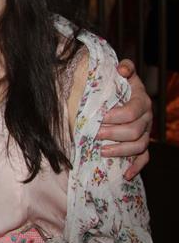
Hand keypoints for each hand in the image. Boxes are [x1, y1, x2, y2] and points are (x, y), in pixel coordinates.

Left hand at [97, 59, 151, 178]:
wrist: (122, 93)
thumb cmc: (117, 84)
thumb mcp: (122, 73)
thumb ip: (125, 68)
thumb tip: (122, 68)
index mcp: (141, 100)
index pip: (133, 111)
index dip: (117, 116)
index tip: (100, 118)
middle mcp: (147, 117)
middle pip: (135, 131)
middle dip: (113, 134)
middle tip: (95, 134)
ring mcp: (146, 132)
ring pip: (139, 146)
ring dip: (120, 150)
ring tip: (101, 151)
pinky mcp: (142, 144)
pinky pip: (144, 159)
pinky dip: (136, 167)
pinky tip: (126, 174)